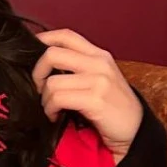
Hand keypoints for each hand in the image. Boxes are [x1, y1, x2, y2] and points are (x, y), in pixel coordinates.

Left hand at [32, 29, 142, 162]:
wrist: (136, 131)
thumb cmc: (113, 108)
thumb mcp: (100, 80)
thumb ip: (78, 68)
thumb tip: (44, 65)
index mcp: (99, 55)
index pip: (66, 36)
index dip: (43, 39)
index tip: (29, 52)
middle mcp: (99, 63)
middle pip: (52, 54)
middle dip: (37, 73)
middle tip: (39, 89)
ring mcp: (99, 81)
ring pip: (52, 82)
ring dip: (45, 99)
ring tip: (51, 108)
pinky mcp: (96, 100)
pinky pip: (58, 99)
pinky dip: (50, 109)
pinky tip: (55, 115)